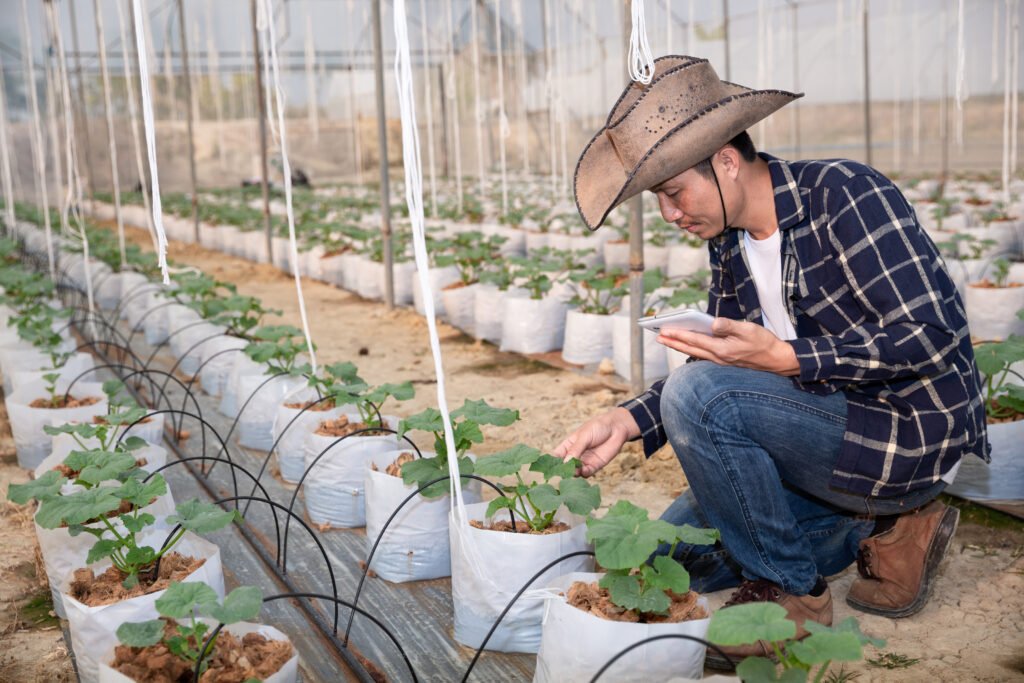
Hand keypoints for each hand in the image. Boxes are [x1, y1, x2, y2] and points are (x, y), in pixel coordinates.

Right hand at [553, 407, 640, 476]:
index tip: (547, 468)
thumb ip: (575, 450)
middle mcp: (575, 455)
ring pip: (575, 472)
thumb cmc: (597, 427)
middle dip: (562, 471)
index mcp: (568, 446)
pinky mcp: (595, 466)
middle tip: (561, 473)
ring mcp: (584, 461)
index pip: (556, 456)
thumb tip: (565, 463)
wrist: (616, 428)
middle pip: (565, 466)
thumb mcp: (584, 436)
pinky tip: (583, 471)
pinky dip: (584, 474)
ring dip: (573, 473)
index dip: (551, 462)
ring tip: (573, 472)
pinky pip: (587, 473)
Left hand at [657, 317, 799, 374]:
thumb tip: (712, 323)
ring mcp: (721, 361)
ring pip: (695, 353)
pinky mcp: (725, 361)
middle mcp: (719, 357)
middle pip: (690, 349)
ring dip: (680, 346)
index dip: (678, 335)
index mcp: (722, 349)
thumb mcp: (748, 329)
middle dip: (673, 342)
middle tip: (658, 337)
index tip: (664, 331)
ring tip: (668, 340)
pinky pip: (703, 355)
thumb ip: (729, 326)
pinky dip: (692, 349)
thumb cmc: (764, 343)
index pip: (695, 340)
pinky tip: (688, 345)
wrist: (777, 360)